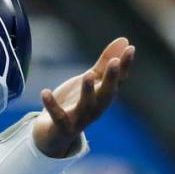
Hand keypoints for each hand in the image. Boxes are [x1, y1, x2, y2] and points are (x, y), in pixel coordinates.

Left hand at [33, 37, 134, 156]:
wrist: (55, 133)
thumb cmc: (76, 103)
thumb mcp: (91, 81)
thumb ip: (104, 63)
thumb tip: (124, 40)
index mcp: (104, 96)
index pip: (119, 81)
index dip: (125, 66)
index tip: (130, 48)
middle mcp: (96, 108)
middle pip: (106, 94)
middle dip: (111, 79)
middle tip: (115, 62)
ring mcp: (80, 119)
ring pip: (86, 106)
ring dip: (88, 91)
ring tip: (88, 75)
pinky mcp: (63, 126)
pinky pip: (58, 117)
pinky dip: (52, 106)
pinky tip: (44, 92)